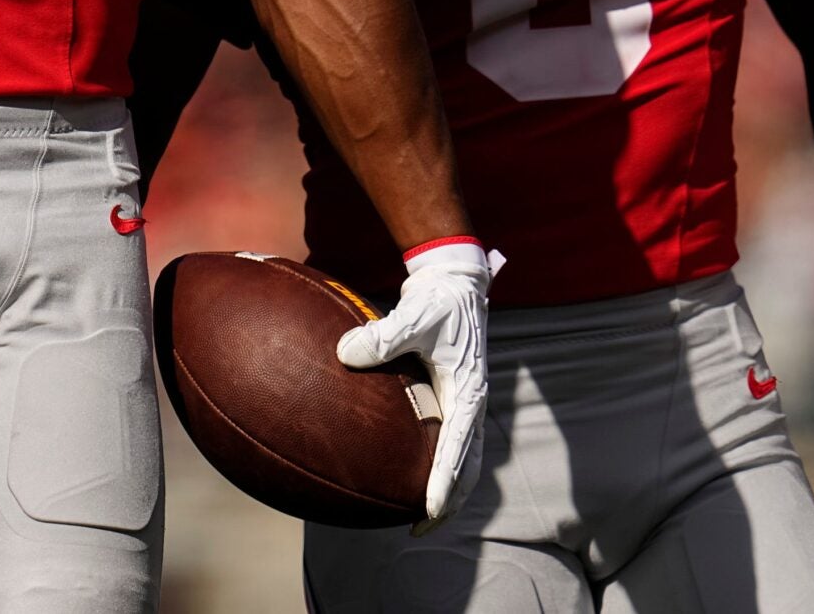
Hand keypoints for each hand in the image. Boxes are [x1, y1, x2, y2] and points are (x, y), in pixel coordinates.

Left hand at [338, 239, 494, 532]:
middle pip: (467, 469)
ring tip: (413, 514)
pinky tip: (398, 468)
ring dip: (443, 489)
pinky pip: (444, 440)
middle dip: (448, 503)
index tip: (428, 512)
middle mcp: (470, 405)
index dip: (445, 485)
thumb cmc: (438, 300)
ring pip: (460, 461)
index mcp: (469, 394)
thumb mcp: (414, 315)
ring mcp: (461, 404)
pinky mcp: (448, 397)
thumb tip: (344, 354)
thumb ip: (382, 336)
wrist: (453, 284)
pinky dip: (432, 463)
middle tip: (419, 528)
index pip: (459, 452)